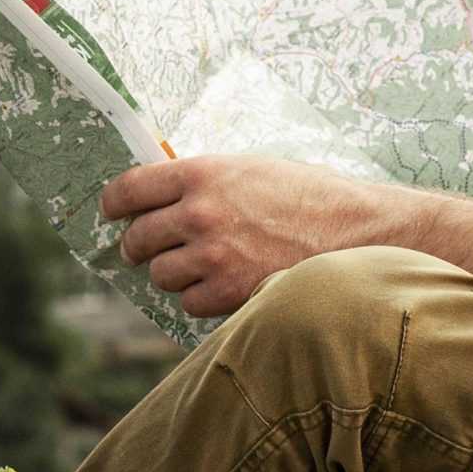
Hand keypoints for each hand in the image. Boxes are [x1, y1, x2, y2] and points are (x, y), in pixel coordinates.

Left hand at [99, 155, 389, 318]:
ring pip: (162, 274)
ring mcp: (213, 255)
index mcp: (203, 173)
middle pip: (139, 238)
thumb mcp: (253, 169)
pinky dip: (203, 297)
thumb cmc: (311, 195)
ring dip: (176, 272)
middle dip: (140, 245)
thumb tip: (162, 195)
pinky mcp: (229, 292)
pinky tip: (226, 283)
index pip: (129, 189)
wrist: (360, 230)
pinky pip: (190, 302)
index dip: (114, 203)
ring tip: (204, 264)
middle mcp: (200, 213)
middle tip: (148, 249)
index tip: (112, 212)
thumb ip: (206, 181)